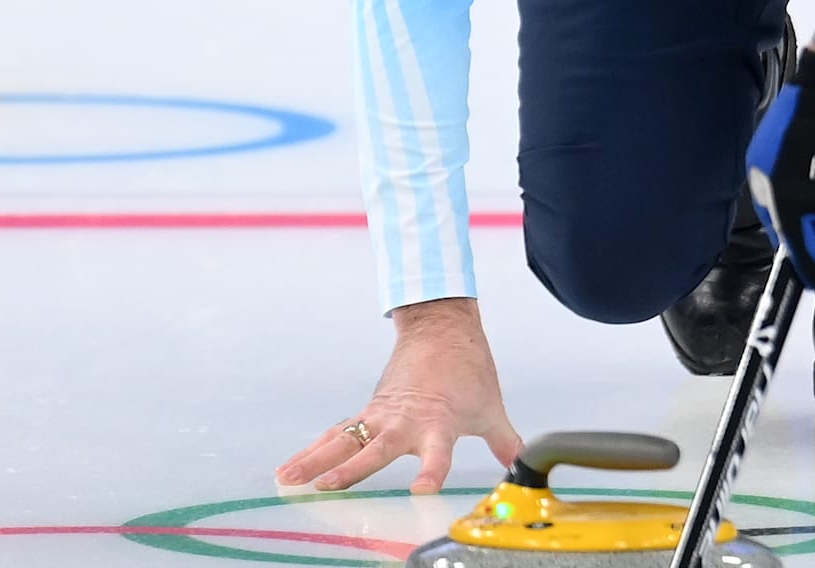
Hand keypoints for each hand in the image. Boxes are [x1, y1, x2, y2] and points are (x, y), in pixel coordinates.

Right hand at [277, 298, 522, 494]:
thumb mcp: (490, 408)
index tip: (421, 489)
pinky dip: (314, 450)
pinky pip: (338, 433)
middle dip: (351, 469)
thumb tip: (525, 466)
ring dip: (315, 459)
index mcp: (439, 423)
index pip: (437, 454)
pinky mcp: (369, 411)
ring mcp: (382, 415)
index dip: (430, 471)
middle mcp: (405, 421)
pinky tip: (291, 469)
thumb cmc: (467, 368)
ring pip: (344, 440)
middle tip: (326, 486)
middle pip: (375, 449)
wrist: (440, 326)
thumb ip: (506, 443)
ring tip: (289, 480)